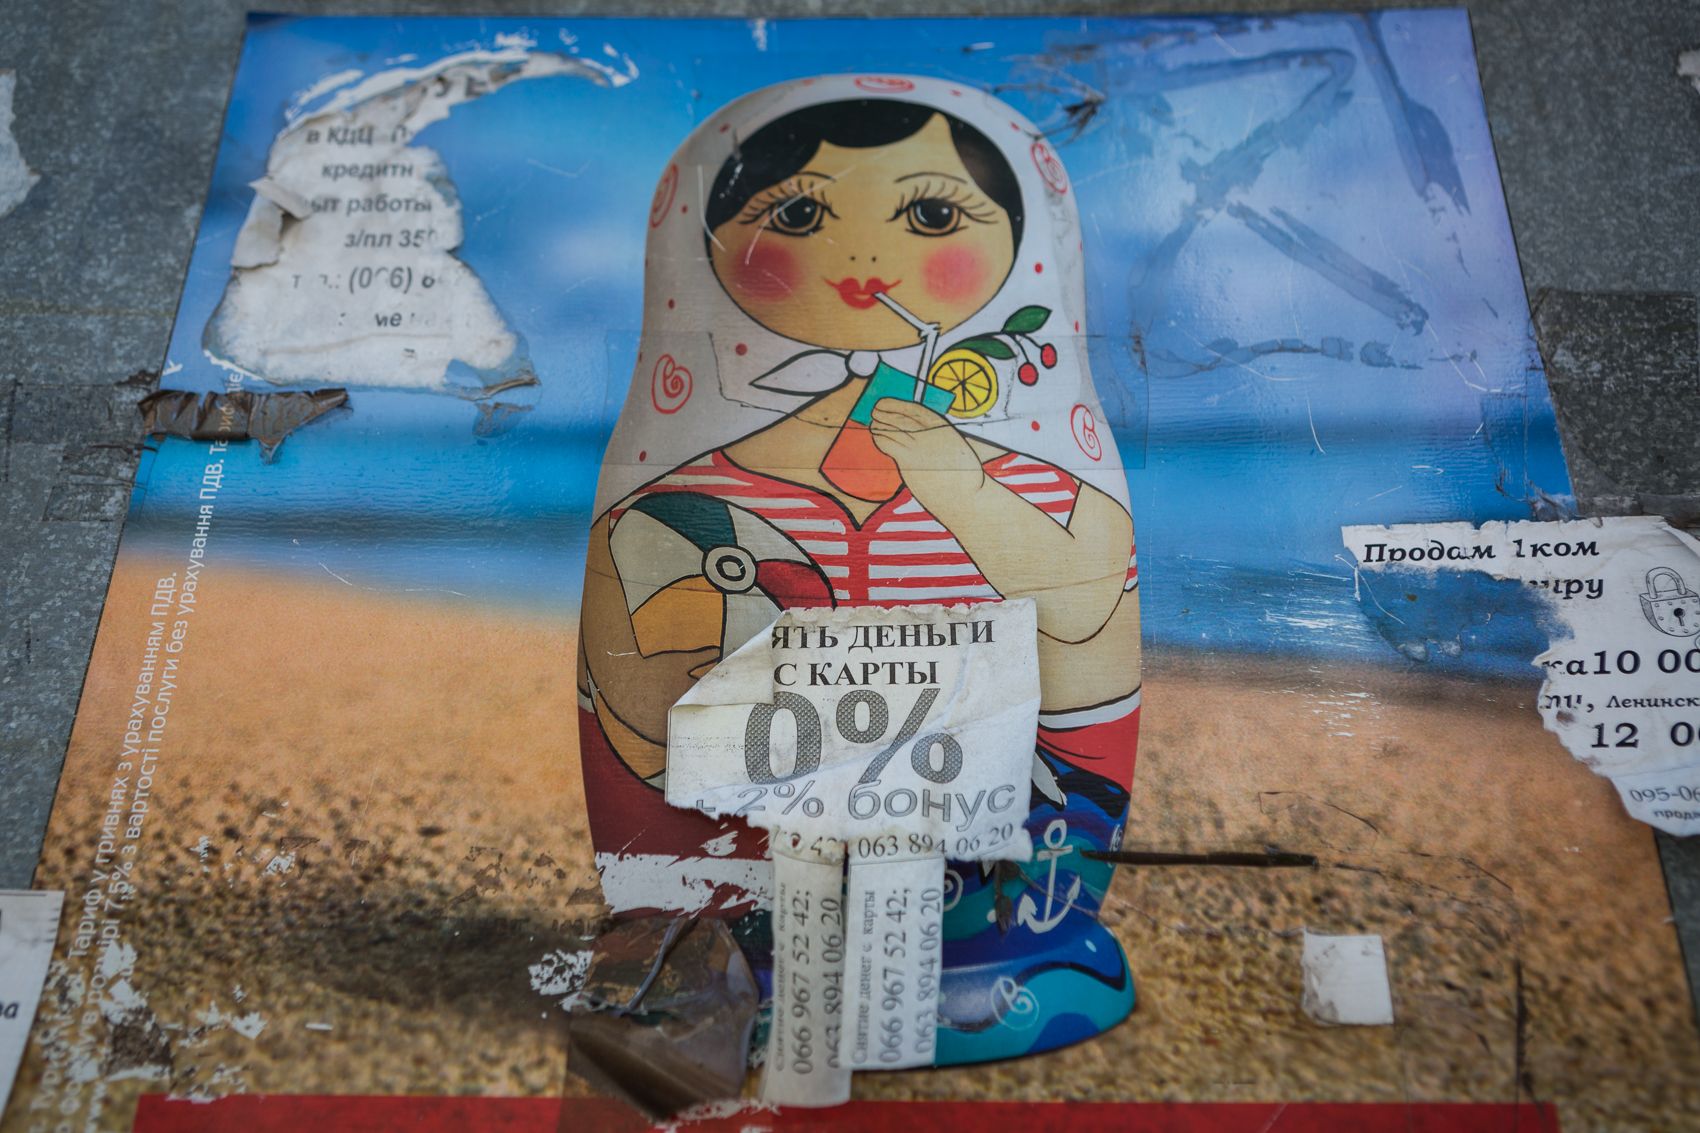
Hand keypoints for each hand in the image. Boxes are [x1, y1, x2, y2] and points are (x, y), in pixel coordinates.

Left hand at [868, 398, 984, 511]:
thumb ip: (937, 436)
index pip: (913, 409)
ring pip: (889, 429)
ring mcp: (916, 448)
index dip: (895, 404)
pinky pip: (888, 444)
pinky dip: (880, 438)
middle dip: (883, 412)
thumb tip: (917, 432)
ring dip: (878, 425)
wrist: (966, 498)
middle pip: (898, 417)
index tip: (885, 403)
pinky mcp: (908, 463)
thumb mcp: (956, 446)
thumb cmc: (964, 476)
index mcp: (942, 427)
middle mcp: (928, 434)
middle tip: (875, 411)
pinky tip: (877, 437)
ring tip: (874, 424)